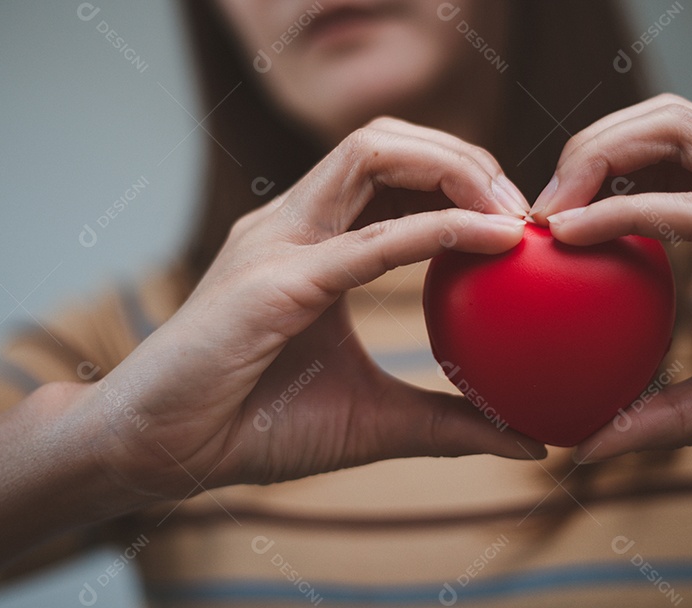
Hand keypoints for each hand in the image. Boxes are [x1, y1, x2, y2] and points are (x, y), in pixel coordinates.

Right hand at [80, 118, 542, 499]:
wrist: (164, 452)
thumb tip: (527, 439)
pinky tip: (495, 240)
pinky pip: (369, 240)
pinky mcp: (274, 281)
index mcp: (308, 241)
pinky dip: (438, 230)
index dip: (457, 178)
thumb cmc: (257, 427)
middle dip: (462, 157)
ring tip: (511, 213)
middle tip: (525, 207)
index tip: (518, 224)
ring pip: (371, 152)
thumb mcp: (375, 420)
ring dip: (452, 168)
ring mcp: (278, 243)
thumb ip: (448, 421)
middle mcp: (291, 225)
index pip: (389, 170)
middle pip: (384, 140)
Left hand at [530, 94, 691, 461]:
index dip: (586, 177)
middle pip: (655, 122)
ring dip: (599, 155)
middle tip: (525, 213)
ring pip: (677, 125)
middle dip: (582, 149)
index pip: (653, 160)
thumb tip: (587, 446)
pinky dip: (640, 210)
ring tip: (547, 213)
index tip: (529, 230)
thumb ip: (667, 416)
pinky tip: (578, 230)